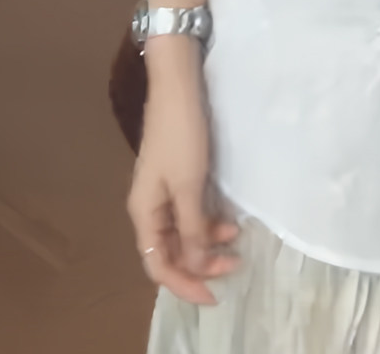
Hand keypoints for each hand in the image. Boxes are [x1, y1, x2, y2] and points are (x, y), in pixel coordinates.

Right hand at [126, 37, 239, 305]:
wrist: (178, 84)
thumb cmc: (181, 134)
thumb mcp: (189, 185)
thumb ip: (192, 228)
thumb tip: (197, 266)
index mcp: (144, 212)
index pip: (158, 265)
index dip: (185, 284)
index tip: (215, 294)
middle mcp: (149, 206)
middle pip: (170, 252)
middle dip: (200, 265)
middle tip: (234, 266)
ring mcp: (162, 190)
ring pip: (182, 233)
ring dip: (206, 244)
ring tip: (236, 242)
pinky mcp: (177, 176)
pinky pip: (190, 213)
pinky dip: (207, 222)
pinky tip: (228, 221)